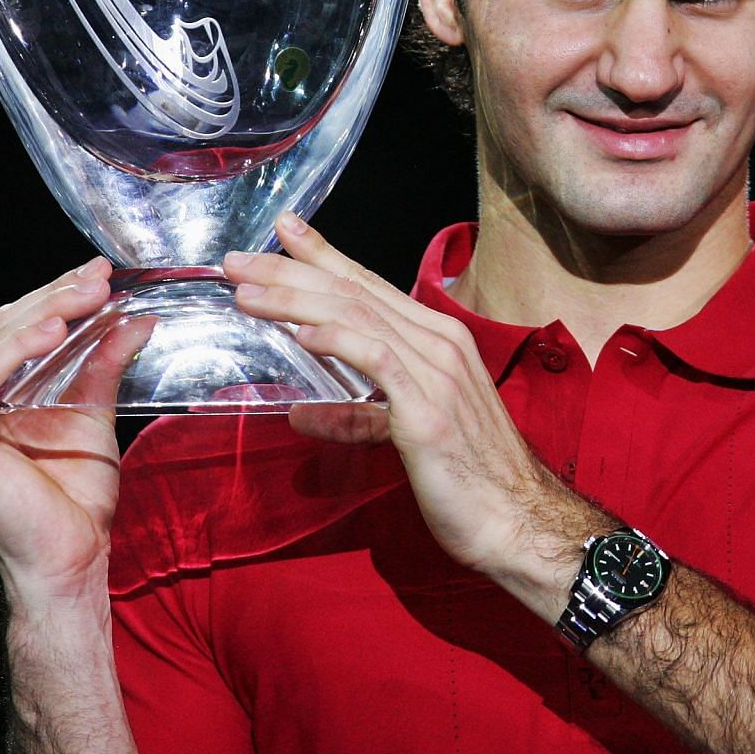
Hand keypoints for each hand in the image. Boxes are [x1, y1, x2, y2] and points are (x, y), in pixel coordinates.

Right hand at [0, 257, 154, 605]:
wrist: (69, 559)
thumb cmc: (74, 498)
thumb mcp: (91, 412)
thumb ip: (103, 363)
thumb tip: (137, 316)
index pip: (9, 329)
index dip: (53, 296)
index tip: (99, 273)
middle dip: (54, 297)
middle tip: (100, 276)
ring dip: (43, 314)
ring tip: (87, 294)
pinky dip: (17, 349)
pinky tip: (54, 330)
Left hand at [224, 215, 586, 587]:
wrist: (517, 522)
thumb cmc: (468, 481)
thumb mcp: (407, 433)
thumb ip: (358, 416)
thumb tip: (301, 413)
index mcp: (439, 340)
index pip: (369, 286)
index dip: (322, 254)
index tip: (282, 230)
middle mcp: (441, 345)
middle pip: (354, 292)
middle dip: (290, 270)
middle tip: (237, 260)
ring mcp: (438, 375)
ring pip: (359, 317)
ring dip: (296, 300)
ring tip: (247, 293)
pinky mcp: (429, 413)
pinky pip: (380, 361)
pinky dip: (339, 342)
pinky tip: (303, 336)